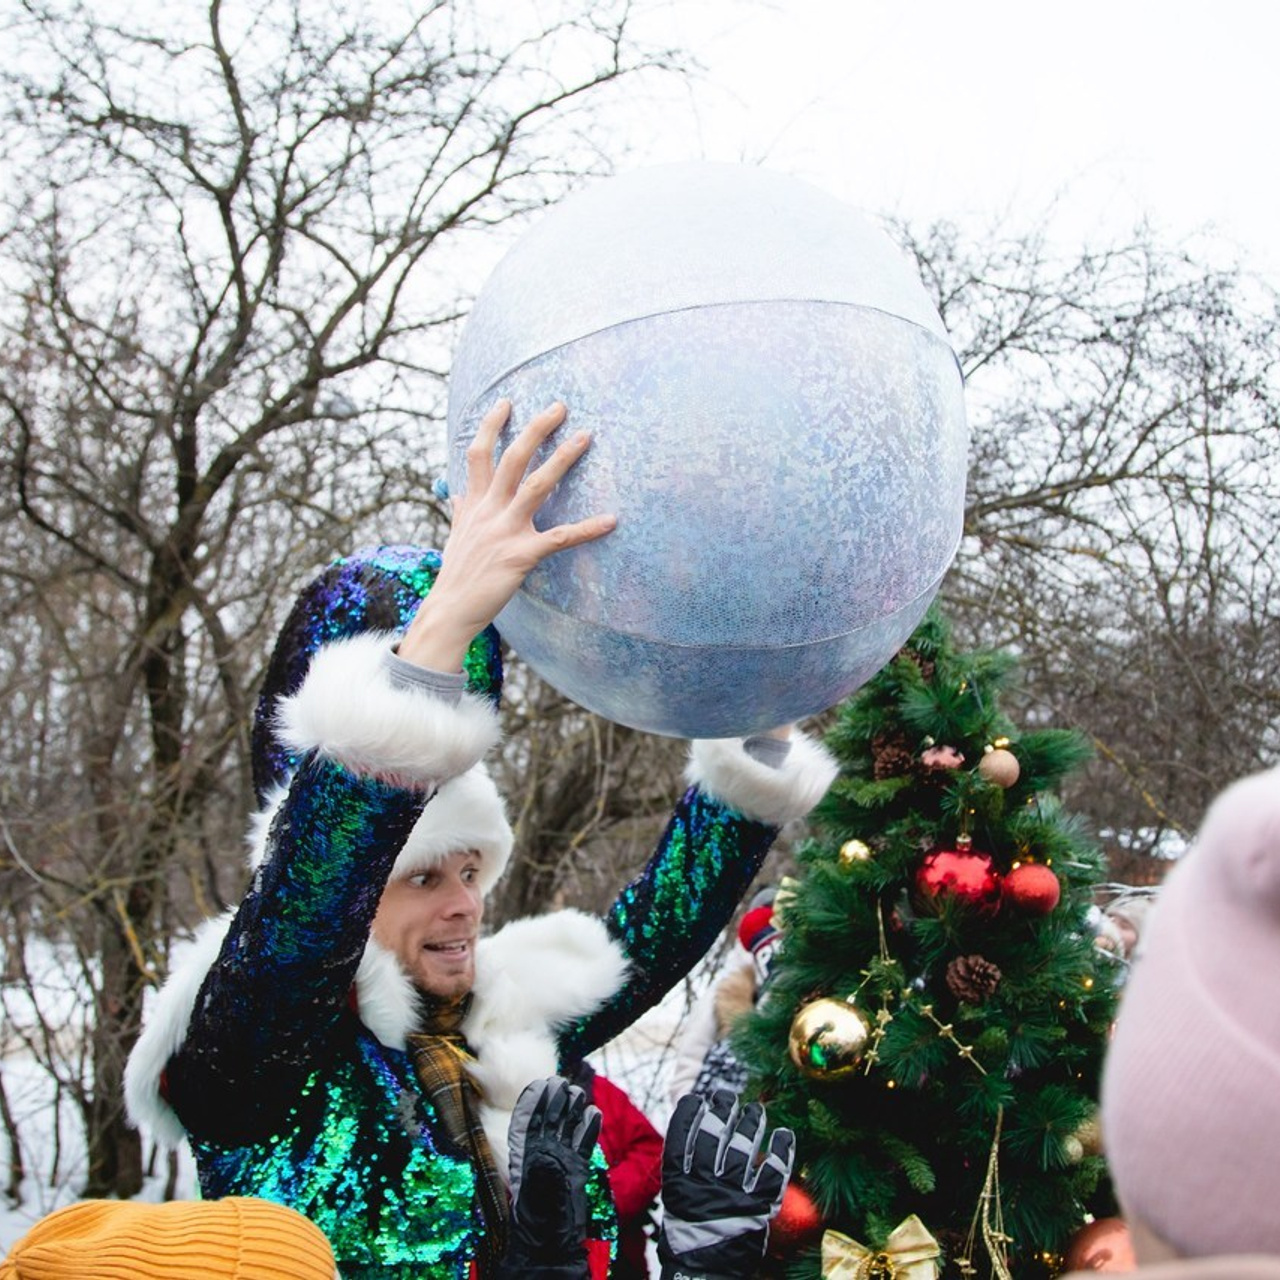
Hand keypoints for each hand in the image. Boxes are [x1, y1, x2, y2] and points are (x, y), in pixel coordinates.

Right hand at [399, 400, 615, 671]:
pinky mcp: (521, 555)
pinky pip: (560, 538)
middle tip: (559, 406)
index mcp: (474, 504)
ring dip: (562, 459)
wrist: (450, 610)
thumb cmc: (457, 575)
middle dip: (536, 429)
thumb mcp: (456, 536)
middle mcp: (488, 511)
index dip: (490, 425)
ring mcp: (505, 531)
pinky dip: (587, 528)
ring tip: (584, 437)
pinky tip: (610, 520)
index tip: (506, 402)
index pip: (479, 454)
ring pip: (536, 485)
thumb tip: (456, 494)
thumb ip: (461, 512)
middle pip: (512, 458)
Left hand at [496, 1076, 601, 1279]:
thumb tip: (547, 1155)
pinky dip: (590, 1130)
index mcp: (526, 1158)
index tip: (539, 1085)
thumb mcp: (537, 1200)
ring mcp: (561, 1162)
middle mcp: (543, 1156)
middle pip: (549, 1121)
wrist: (551, 1247)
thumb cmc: (539, 1224)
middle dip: (554, 1102)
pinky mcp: (577, 1171)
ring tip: (577, 1094)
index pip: (528, 1124)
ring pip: (567, 1129)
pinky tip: (594, 1114)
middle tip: (561, 1083)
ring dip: (572, 1111)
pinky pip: (584, 1145)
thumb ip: (542, 1177)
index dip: (532, 1104)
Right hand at [658, 1089, 794, 1279]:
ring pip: (743, 1147)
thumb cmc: (689, 1234)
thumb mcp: (676, 1199)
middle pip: (714, 1134)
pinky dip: (781, 1150)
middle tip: (727, 1097)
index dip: (688, 1113)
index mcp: (679, 1183)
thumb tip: (694, 1131)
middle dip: (721, 1110)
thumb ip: (684, 1168)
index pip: (681, 1136)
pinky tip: (784, 1134)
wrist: (705, 1273)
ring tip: (755, 1110)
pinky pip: (774, 1172)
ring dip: (751, 1123)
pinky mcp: (759, 1208)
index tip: (696, 1099)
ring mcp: (733, 1194)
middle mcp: (705, 1184)